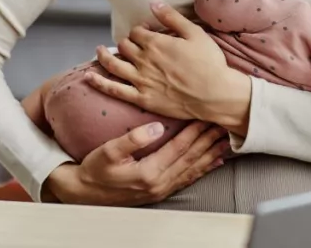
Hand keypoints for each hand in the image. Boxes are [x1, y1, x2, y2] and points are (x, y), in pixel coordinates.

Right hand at [43, 120, 229, 205]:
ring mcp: (161, 190)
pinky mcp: (160, 192)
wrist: (85, 193)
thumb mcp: (108, 151)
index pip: (179, 148)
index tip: (208, 117)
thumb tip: (156, 127)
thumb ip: (133, 139)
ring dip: (211, 154)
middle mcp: (159, 183)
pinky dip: (203, 170)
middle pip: (191, 158)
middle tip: (224, 125)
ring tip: (226, 141)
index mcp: (149, 172)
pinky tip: (214, 163)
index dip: (195, 131)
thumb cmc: (95, 169)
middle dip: (209, 140)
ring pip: (193, 170)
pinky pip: (187, 179)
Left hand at [87, 2, 252, 129]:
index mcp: (156, 43)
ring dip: (104, 55)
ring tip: (99, 50)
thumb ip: (171, 17)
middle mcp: (144, 60)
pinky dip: (99, 82)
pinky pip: (114, 90)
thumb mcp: (194, 33)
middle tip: (133, 44)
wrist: (216, 94)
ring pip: (114, 64)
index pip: (137, 32)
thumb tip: (153, 1)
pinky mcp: (141, 98)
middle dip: (127, 42)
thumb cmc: (209, 63)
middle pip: (125, 46)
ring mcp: (141, 80)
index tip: (148, 32)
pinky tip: (88, 77)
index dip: (141, 30)